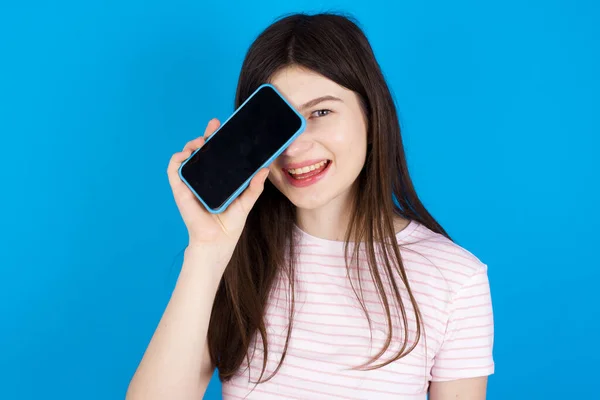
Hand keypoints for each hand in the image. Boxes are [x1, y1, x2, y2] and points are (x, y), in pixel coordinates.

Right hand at [166, 118, 269, 257]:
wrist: (218, 242)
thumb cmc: (230, 224)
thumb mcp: (246, 202)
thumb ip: (255, 186)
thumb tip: (265, 168)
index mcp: (217, 178)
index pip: (216, 154)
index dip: (217, 138)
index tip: (222, 125)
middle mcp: (203, 178)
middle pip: (201, 151)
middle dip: (205, 135)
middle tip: (214, 125)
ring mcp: (190, 183)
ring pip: (186, 156)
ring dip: (191, 144)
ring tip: (201, 141)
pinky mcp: (180, 190)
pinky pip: (174, 170)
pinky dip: (177, 159)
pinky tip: (186, 154)